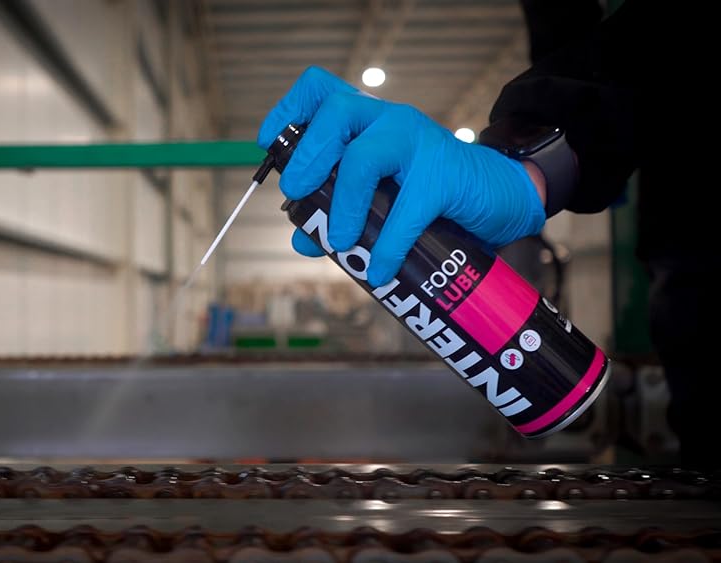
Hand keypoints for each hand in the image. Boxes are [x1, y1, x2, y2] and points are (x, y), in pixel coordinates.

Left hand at [258, 66, 545, 286]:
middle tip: (297, 193)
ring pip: (364, 158)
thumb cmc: (430, 193)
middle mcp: (389, 121)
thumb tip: (302, 239)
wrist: (498, 197)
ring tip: (341, 242)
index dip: (288, 113)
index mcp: (367, 121)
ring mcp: (418, 143)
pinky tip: (381, 269)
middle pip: (337, 111)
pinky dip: (388, 246)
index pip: (320, 91)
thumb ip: (339, 213)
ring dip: (342, 205)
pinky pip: (405, 211)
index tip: (268, 144)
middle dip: (308, 155)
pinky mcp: (443, 176)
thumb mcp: (380, 199)